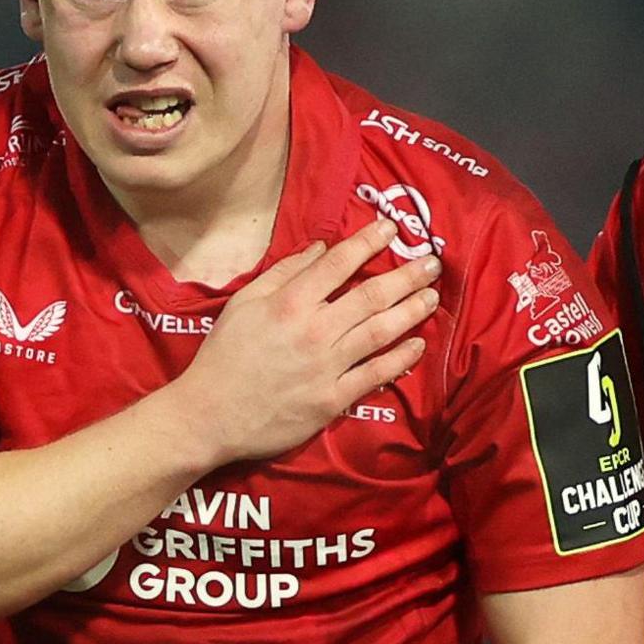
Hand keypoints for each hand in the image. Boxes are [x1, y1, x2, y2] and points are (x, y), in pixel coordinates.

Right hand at [170, 218, 441, 462]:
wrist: (210, 415)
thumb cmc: (224, 355)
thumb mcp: (243, 303)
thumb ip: (284, 273)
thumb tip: (320, 248)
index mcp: (290, 303)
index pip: (339, 264)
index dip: (368, 242)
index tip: (391, 229)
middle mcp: (314, 330)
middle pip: (371, 296)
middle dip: (407, 276)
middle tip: (433, 263)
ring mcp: (326, 367)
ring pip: (380, 332)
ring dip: (411, 312)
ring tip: (433, 297)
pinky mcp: (332, 400)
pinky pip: (374, 375)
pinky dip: (399, 358)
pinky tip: (418, 345)